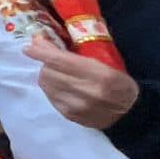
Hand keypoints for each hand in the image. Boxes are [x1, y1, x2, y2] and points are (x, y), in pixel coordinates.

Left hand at [26, 37, 140, 128]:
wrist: (130, 113)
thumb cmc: (119, 83)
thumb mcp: (106, 64)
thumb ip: (77, 55)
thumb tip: (45, 43)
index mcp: (99, 75)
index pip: (62, 61)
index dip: (43, 53)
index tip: (29, 47)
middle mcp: (86, 92)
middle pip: (50, 73)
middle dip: (46, 63)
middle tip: (50, 58)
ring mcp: (77, 106)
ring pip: (47, 85)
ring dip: (47, 75)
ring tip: (57, 72)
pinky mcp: (70, 116)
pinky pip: (50, 97)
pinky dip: (51, 88)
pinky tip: (60, 85)